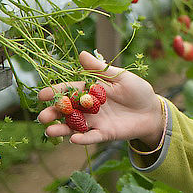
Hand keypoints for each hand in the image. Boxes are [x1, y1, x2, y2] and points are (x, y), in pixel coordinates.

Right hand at [37, 51, 163, 146]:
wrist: (152, 110)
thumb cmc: (136, 90)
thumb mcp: (119, 76)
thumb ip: (99, 69)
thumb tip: (81, 53)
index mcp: (90, 90)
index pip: (69, 90)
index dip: (55, 92)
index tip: (41, 95)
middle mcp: (88, 107)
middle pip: (67, 111)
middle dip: (53, 113)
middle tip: (42, 117)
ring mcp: (95, 121)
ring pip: (74, 126)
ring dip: (62, 129)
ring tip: (50, 131)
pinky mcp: (105, 133)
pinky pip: (92, 137)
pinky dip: (83, 139)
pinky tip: (74, 139)